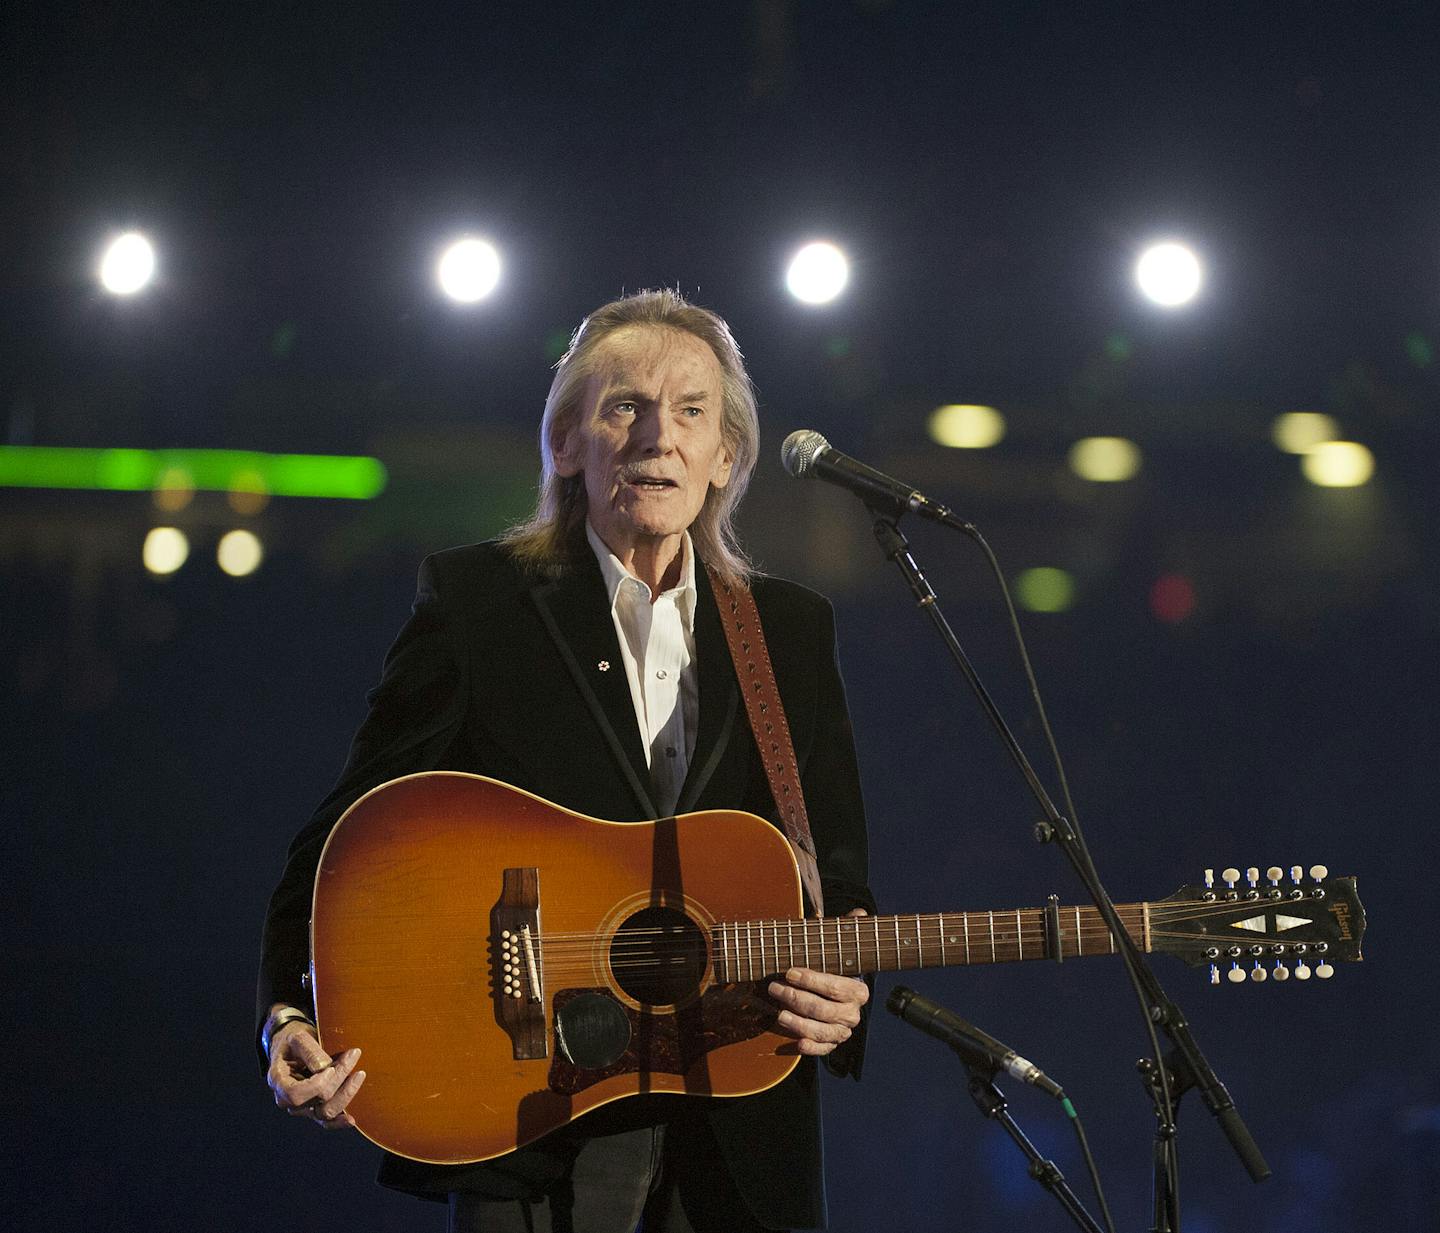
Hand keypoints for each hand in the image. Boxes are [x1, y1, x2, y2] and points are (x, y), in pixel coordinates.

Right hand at [267, 1015, 364, 1129]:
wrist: (292, 1047)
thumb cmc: (293, 1042)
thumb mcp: (298, 1038)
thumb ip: (310, 1051)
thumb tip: (325, 1066)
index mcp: (278, 1081)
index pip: (296, 1094)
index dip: (317, 1084)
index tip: (331, 1067)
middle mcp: (287, 1100)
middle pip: (317, 1101)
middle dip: (339, 1079)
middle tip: (354, 1054)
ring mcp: (301, 1107)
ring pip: (325, 1113)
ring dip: (346, 1094)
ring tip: (359, 1074)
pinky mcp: (314, 1109)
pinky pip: (327, 1122)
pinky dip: (340, 1121)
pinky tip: (351, 1119)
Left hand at [767, 908, 870, 1055]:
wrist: (833, 997)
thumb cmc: (830, 969)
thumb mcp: (836, 950)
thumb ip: (846, 932)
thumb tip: (859, 913)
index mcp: (857, 991)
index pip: (834, 986)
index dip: (811, 980)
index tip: (789, 972)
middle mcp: (852, 1013)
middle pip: (824, 1010)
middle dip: (796, 999)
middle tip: (774, 988)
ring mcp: (842, 1031)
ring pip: (822, 1031)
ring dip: (798, 1023)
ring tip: (778, 1014)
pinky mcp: (831, 1045)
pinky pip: (822, 1050)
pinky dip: (810, 1048)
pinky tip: (797, 1043)